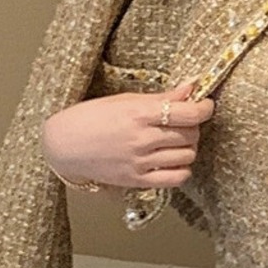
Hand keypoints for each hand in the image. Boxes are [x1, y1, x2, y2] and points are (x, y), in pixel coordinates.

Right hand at [41, 81, 214, 189]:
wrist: (62, 144)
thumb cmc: (91, 117)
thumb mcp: (125, 100)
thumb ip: (162, 97)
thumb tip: (192, 86)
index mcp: (139, 114)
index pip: (188, 113)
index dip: (204, 109)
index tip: (205, 105)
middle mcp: (142, 139)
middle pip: (190, 134)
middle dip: (194, 126)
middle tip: (185, 122)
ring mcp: (140, 162)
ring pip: (187, 156)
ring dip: (188, 147)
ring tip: (177, 141)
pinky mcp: (136, 181)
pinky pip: (175, 178)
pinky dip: (182, 169)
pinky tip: (173, 161)